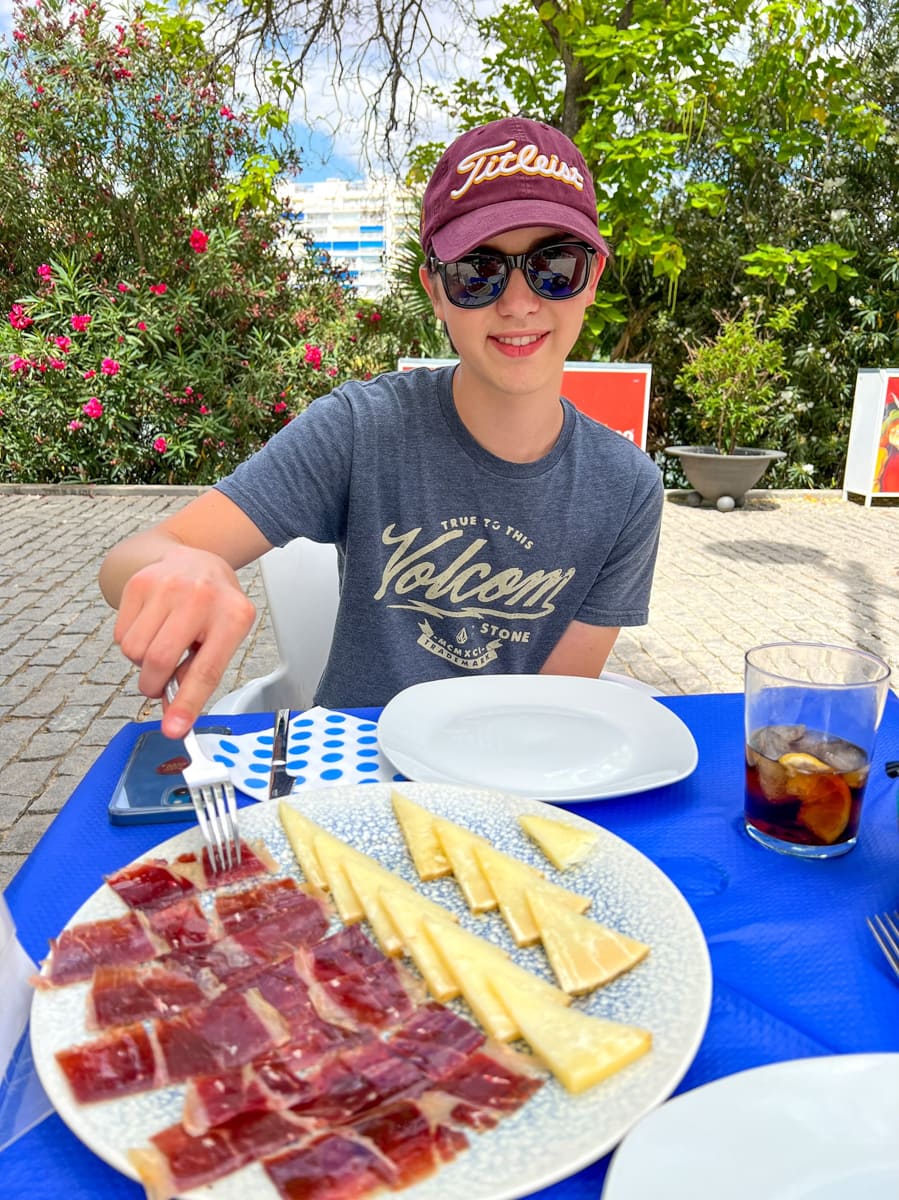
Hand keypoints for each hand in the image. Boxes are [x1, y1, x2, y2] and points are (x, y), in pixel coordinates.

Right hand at [114, 545, 255, 737]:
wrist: (197, 559)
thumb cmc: (214, 606)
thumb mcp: (223, 637)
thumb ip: (200, 677)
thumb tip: (174, 718)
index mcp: (232, 616)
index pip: (206, 671)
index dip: (187, 704)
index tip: (174, 730)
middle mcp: (200, 597)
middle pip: (159, 660)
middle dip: (153, 684)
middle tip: (159, 682)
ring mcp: (167, 586)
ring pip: (134, 650)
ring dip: (142, 662)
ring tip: (162, 644)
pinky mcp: (139, 583)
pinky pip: (120, 634)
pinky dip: (131, 641)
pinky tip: (151, 627)